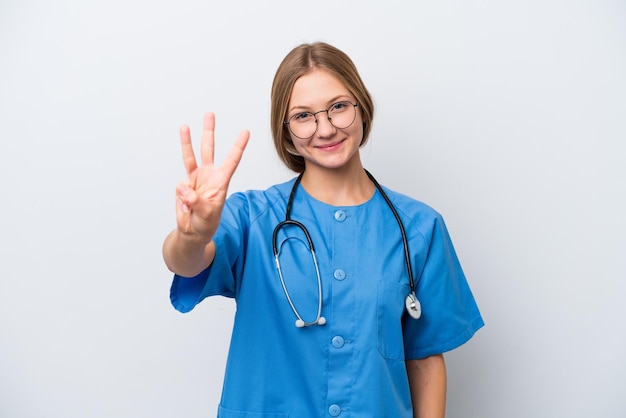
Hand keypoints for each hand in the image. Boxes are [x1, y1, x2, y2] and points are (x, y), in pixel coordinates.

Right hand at [175, 112, 249, 242]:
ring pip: (191, 156)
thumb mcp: (205, 215)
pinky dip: (181, 197)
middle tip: (210, 114)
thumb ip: (195, 201)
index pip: (232, 160)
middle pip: (209, 149)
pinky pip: (180, 186)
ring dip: (187, 141)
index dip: (238, 146)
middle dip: (209, 131)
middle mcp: (209, 176)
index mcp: (221, 181)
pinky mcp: (184, 185)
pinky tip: (186, 207)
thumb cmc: (206, 224)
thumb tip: (183, 187)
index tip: (245, 131)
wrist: (192, 231)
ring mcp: (195, 179)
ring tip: (185, 126)